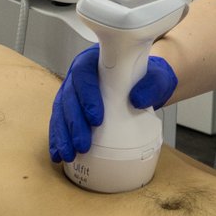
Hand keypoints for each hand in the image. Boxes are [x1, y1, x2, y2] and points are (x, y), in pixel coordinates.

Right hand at [48, 45, 177, 162]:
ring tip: (68, 155)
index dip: (86, 96)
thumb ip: (151, 86)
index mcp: (94, 61)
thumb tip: (137, 99)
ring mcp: (73, 92)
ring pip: (61, 112)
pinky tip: (59, 154)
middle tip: (83, 144)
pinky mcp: (71, 109)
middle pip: (68, 96)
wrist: (144, 86)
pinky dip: (59, 139)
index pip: (83, 74)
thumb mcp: (156, 79)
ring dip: (62, 135)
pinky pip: (60, 123)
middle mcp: (79, 75)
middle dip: (73, 123)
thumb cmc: (147, 79)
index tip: (96, 118)